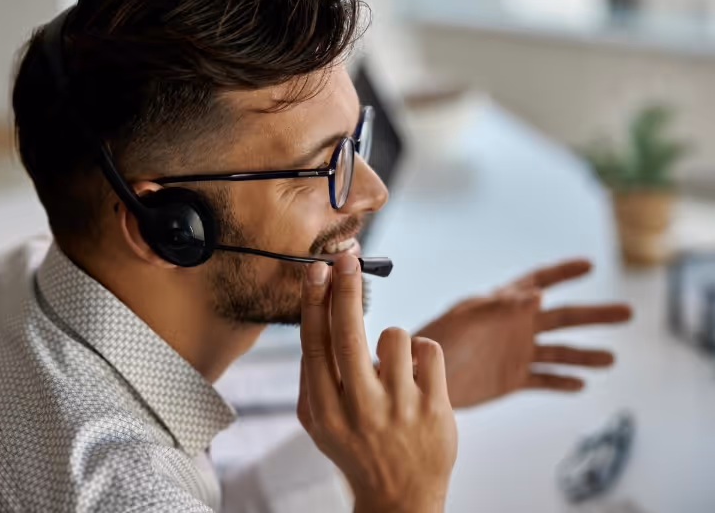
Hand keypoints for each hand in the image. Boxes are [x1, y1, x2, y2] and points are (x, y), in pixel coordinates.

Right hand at [298, 256, 456, 512]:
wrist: (401, 498)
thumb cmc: (355, 449)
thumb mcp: (318, 423)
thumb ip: (310, 376)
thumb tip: (314, 313)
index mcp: (325, 410)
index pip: (314, 343)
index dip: (314, 300)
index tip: (317, 268)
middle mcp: (359, 408)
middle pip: (348, 331)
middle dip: (346, 286)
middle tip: (347, 257)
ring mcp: (400, 408)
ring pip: (396, 335)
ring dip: (394, 342)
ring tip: (394, 368)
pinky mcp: (435, 408)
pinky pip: (430, 350)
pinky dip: (423, 355)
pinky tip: (417, 377)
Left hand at [414, 259, 631, 408]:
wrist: (419, 379)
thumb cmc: (436, 342)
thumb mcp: (465, 320)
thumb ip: (498, 307)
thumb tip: (537, 294)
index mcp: (503, 305)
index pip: (538, 281)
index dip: (562, 272)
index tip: (589, 264)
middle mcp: (515, 326)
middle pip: (563, 318)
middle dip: (594, 315)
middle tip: (628, 312)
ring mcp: (516, 353)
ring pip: (560, 352)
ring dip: (585, 355)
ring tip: (610, 360)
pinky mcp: (512, 379)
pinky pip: (544, 379)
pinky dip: (563, 382)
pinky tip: (581, 385)